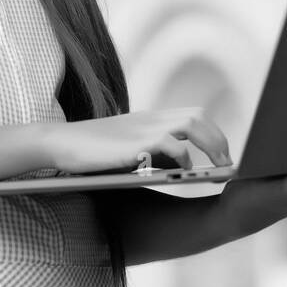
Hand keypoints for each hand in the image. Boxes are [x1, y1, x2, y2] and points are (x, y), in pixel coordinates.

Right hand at [46, 106, 231, 174]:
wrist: (58, 143)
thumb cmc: (90, 151)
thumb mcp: (126, 146)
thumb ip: (151, 149)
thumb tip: (178, 166)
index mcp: (149, 118)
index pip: (192, 114)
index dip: (212, 131)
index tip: (222, 152)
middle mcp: (149, 119)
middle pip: (197, 116)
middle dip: (218, 139)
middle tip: (228, 165)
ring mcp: (142, 129)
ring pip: (191, 123)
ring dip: (211, 145)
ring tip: (219, 169)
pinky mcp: (134, 144)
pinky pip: (170, 144)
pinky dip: (182, 157)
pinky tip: (184, 172)